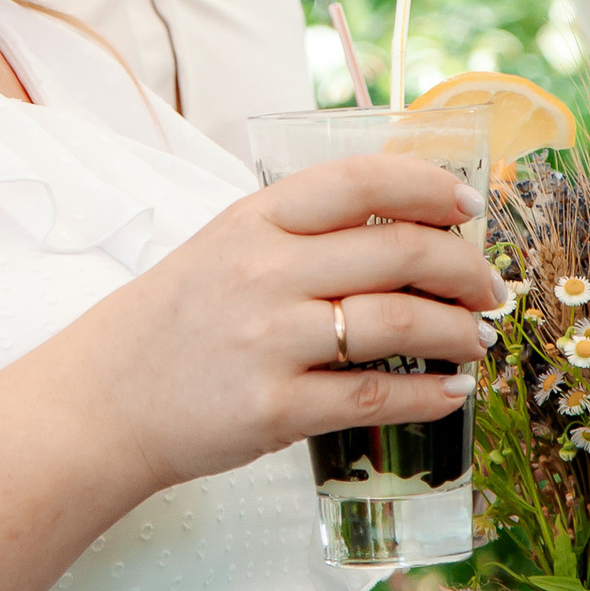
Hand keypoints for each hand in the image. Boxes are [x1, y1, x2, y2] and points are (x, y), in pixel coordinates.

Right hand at [82, 148, 501, 501]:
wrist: (102, 403)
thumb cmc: (170, 325)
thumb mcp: (222, 250)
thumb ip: (296, 233)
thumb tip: (400, 230)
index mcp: (252, 220)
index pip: (360, 182)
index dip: (427, 186)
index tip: (467, 206)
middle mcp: (263, 272)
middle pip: (396, 251)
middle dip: (463, 269)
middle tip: (487, 289)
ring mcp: (268, 341)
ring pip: (397, 322)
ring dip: (456, 331)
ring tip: (476, 340)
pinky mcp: (273, 409)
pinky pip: (373, 395)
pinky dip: (427, 396)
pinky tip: (450, 393)